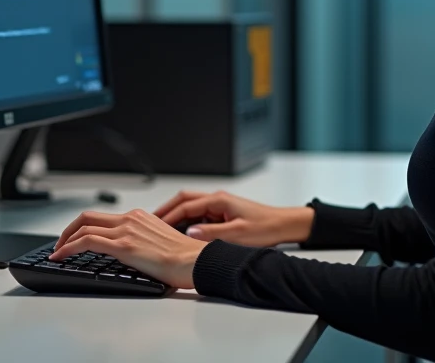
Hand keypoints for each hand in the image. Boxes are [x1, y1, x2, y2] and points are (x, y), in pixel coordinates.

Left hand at [51, 209, 207, 289]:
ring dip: (64, 240)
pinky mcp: (124, 246)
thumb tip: (130, 253)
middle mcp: (131, 219)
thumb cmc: (184, 258)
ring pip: (83, 227)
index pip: (103, 217)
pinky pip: (86, 241)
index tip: (75, 239)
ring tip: (57, 254)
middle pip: (88, 217)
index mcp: (139, 217)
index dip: (83, 227)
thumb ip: (142, 241)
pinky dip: (68, 248)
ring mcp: (126, 231)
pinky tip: (61, 257)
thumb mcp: (159, 242)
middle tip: (60, 244)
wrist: (195, 261)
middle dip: (68, 230)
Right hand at [153, 190, 314, 246]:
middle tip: (150, 222)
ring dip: (176, 214)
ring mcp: (220, 205)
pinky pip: (200, 214)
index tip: (154, 226)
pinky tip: (182, 233)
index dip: (168, 216)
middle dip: (166, 209)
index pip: (185, 205)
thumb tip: (190, 233)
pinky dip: (187, 220)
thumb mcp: (238, 235)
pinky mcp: (223, 213)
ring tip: (161, 228)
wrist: (284, 224)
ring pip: (191, 206)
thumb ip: (212, 234)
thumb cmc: (265, 228)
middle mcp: (217, 199)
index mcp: (219, 200)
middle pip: (184, 200)